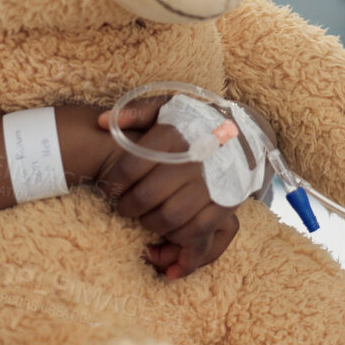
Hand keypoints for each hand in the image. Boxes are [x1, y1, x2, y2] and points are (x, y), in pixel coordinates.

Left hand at [91, 96, 263, 280]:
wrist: (242, 133)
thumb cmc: (194, 122)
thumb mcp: (166, 108)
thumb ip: (135, 113)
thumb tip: (101, 121)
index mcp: (173, 134)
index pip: (130, 167)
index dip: (113, 183)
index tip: (109, 187)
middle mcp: (193, 159)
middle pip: (147, 196)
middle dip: (128, 207)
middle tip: (124, 206)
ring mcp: (212, 184)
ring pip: (169, 218)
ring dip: (150, 223)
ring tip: (145, 216)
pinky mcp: (227, 204)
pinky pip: (196, 231)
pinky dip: (178, 236)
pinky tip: (168, 227)